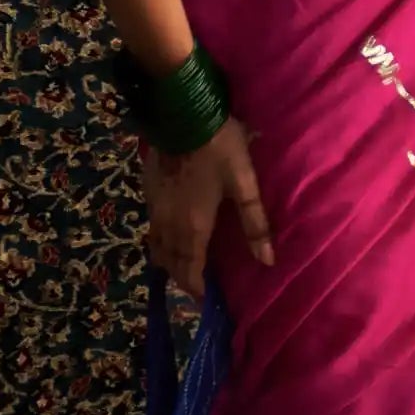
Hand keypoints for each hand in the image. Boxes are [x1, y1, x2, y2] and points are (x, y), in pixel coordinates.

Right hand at [143, 115, 274, 297]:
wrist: (182, 113)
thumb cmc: (219, 148)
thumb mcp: (245, 184)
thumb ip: (255, 223)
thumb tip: (267, 262)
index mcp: (194, 227)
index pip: (191, 269)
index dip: (196, 288)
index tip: (204, 300)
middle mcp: (170, 224)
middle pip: (171, 263)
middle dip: (182, 278)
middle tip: (196, 287)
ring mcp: (154, 208)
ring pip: (156, 247)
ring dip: (168, 262)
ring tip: (182, 268)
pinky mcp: (147, 192)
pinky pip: (151, 228)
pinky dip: (159, 242)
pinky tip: (169, 236)